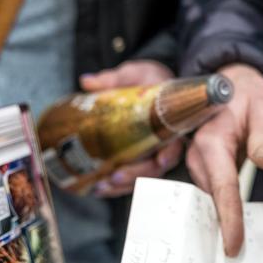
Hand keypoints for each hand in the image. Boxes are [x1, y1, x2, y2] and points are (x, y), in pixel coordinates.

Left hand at [79, 60, 183, 196]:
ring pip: (143, 177)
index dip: (169, 153)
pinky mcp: (139, 160)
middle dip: (137, 175)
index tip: (161, 161)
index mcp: (170, 121)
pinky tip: (98, 188)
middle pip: (156, 167)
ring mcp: (152, 153)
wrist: (152, 85)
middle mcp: (164, 142)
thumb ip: (112, 79)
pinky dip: (116, 186)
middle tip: (116, 177)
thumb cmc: (149, 80)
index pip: (175, 142)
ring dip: (123, 186)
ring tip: (101, 187)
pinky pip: (132, 177)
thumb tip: (87, 82)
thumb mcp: (134, 74)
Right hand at [187, 63, 262, 255]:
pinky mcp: (206, 170)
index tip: (233, 246)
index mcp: (212, 142)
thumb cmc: (248, 94)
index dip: (229, 219)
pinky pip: (216, 194)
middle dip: (226, 227)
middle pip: (214, 199)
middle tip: (241, 259)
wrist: (232, 84)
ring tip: (240, 246)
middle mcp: (199, 157)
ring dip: (226, 218)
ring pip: (214, 199)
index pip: (223, 187)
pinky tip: (238, 226)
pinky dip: (226, 208)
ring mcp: (199, 165)